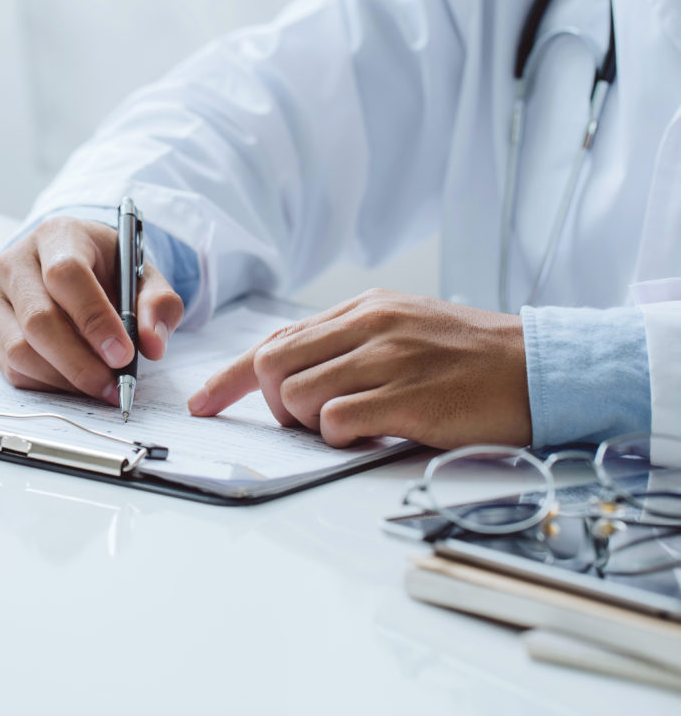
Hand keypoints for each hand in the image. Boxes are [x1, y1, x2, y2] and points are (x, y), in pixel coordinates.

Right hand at [0, 216, 183, 402]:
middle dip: (80, 362)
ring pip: (21, 351)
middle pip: (37, 320)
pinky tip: (78, 383)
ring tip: (101, 386)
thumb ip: (158, 305)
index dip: (94, 319)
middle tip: (115, 385)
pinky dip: (49, 386)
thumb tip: (152, 345)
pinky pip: (14, 369)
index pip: (66, 274)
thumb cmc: (108, 270)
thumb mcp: (143, 276)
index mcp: (57, 236)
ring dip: (65, 379)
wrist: (74, 267)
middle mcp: (16, 263)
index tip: (123, 354)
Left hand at [187, 289, 530, 448]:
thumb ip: (346, 343)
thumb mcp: (404, 327)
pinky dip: (337, 438)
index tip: (203, 402)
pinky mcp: (408, 399)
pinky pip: (334, 422)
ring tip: (349, 425)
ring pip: (295, 395)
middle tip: (304, 419)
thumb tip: (286, 374)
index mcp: (364, 307)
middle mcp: (370, 326)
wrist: (543, 369)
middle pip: (270, 365)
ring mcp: (389, 360)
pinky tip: (369, 435)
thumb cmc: (471, 357)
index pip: (275, 338)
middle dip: (270, 403)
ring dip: (307, 423)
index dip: (229, 376)